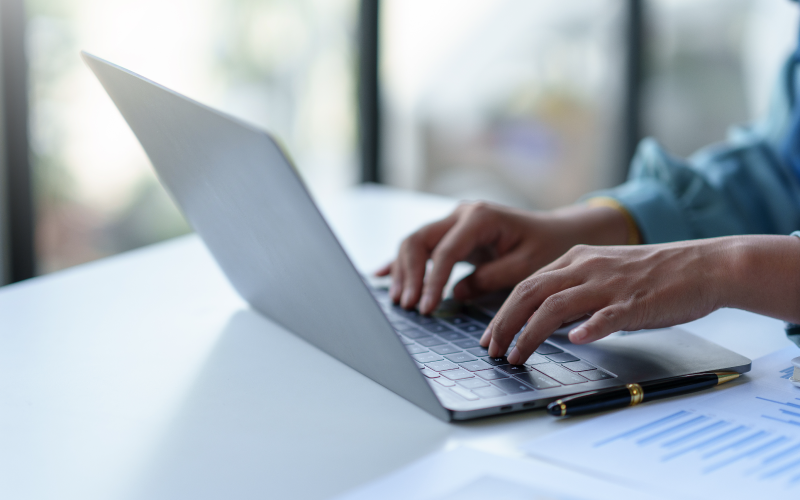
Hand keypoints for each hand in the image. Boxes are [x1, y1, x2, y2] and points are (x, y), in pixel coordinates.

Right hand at [376, 201, 629, 313]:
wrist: (559, 233)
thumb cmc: (547, 247)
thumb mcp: (526, 266)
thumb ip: (491, 278)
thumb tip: (456, 293)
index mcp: (480, 217)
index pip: (444, 251)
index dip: (431, 281)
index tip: (426, 307)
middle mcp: (462, 214)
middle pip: (419, 240)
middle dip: (409, 274)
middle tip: (408, 305)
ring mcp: (454, 222)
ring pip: (415, 242)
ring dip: (403, 271)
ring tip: (400, 301)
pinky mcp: (452, 235)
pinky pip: (422, 247)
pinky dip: (402, 262)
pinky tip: (381, 274)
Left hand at [480, 235, 799, 364]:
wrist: (704, 265)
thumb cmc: (655, 275)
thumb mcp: (606, 272)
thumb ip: (577, 291)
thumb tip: (553, 322)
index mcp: (577, 258)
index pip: (527, 284)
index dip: (503, 312)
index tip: (490, 336)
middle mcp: (587, 267)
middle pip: (530, 293)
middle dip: (504, 323)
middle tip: (491, 350)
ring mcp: (610, 283)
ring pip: (556, 305)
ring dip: (530, 333)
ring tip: (516, 357)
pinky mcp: (635, 301)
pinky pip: (607, 314)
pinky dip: (589, 327)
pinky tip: (575, 341)